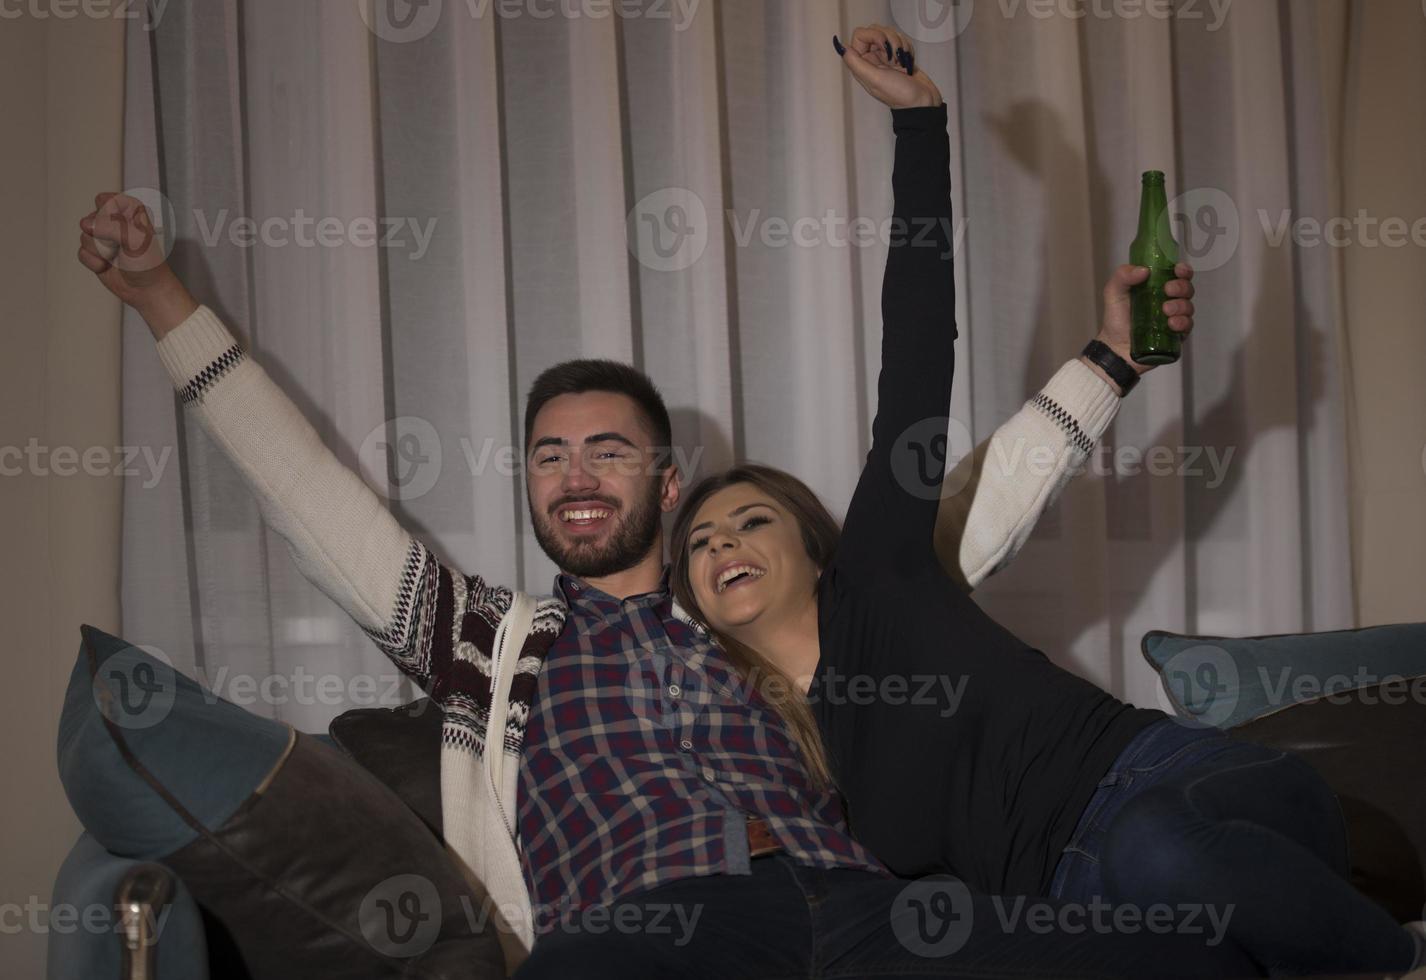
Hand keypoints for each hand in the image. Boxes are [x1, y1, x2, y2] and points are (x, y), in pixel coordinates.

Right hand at [78, 192, 195, 337]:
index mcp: (130, 210)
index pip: (105, 200)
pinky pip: (82, 252)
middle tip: (121, 245)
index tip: (123, 227)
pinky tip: (108, 265)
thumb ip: (110, 226)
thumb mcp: (135, 239)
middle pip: (90, 219)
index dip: (108, 215)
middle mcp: (115, 221)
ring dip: (100, 251)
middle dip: (103, 236)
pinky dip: (94, 262)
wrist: (146, 290)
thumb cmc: (149, 264)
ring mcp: (103, 237)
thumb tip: (88, 225)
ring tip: (116, 256)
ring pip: (84, 236)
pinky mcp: (94, 252)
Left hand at [834, 24, 941, 109]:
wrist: (921, 101)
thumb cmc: (899, 94)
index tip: (883, 46)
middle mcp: (872, 59)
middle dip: (889, 39)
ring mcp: (886, 57)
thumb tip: (842, 48)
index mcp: (862, 64)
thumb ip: (856, 63)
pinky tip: (907, 61)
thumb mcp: (874, 79)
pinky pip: (901, 40)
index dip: (873, 35)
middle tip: (894, 56)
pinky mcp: (898, 56)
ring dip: (899, 44)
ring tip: (901, 61)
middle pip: (876, 30)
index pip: (860, 35)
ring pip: (890, 34)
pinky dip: (907, 48)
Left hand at [1095, 262, 1195, 380]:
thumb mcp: (1113, 293)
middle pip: (1187, 288)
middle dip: (1181, 287)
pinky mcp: (1177, 335)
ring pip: (1189, 306)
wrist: (1115, 348)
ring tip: (1166, 310)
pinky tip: (1171, 324)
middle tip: (1167, 291)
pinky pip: (1188, 326)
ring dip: (1181, 305)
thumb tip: (1144, 270)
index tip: (1178, 270)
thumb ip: (1123, 276)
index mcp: (1157, 287)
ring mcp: (1174, 317)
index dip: (1183, 270)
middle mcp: (1169, 300)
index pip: (1177, 274)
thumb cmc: (1116, 319)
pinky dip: (1182, 322)